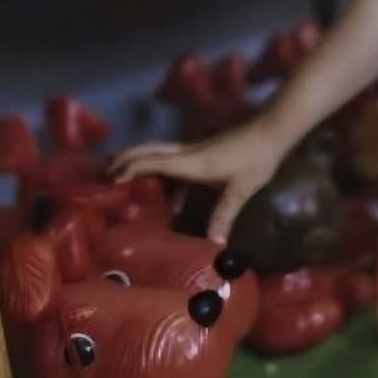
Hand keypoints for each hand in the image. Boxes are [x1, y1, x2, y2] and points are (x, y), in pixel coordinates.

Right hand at [110, 117, 286, 242]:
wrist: (272, 132)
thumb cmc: (256, 160)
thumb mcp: (241, 190)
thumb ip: (224, 215)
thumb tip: (214, 245)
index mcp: (192, 162)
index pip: (155, 161)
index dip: (132, 167)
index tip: (112, 178)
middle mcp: (188, 153)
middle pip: (150, 150)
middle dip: (126, 158)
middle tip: (106, 172)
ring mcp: (195, 149)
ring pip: (159, 151)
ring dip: (140, 158)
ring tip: (123, 174)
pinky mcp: (202, 151)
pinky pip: (173, 158)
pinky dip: (160, 167)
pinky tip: (166, 190)